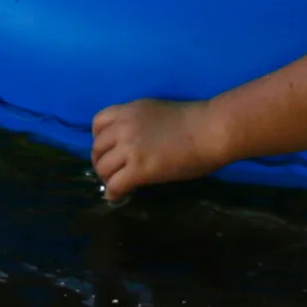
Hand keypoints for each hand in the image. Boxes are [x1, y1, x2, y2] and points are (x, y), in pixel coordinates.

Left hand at [88, 94, 235, 198]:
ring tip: (116, 185)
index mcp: (128, 110)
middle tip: (110, 172)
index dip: (99, 139)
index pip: (98, 123)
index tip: (107, 149)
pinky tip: (118, 197)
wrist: (209, 130)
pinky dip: (113, 193)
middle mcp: (123, 127)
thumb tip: (132, 144)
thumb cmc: (194, 121)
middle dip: (101, 162)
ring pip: (103, 168)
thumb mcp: (157, 113)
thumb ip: (139, 125)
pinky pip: (115, 184)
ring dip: (107, 178)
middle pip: (97, 148)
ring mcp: (130, 148)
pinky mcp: (139, 169)